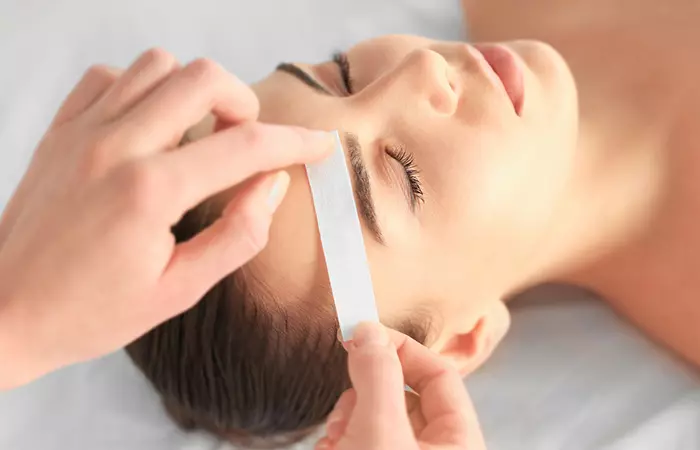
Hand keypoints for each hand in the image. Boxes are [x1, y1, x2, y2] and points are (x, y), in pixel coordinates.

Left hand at [0, 49, 330, 388]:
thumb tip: (272, 185)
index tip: (319, 144)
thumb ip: (238, 234)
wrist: (3, 312)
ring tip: (198, 134)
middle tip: (248, 142)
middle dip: (244, 104)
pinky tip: (149, 127)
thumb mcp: (180, 291)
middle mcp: (116, 147)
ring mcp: (82, 131)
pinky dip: (142, 89)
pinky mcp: (59, 129)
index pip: (245, 146)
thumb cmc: (91, 312)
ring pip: (157, 66)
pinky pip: (109, 76)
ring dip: (193, 92)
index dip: (295, 142)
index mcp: (150, 192)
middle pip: (203, 78)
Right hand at [316, 323, 485, 449]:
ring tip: (334, 437)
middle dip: (365, 392)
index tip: (363, 336)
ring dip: (346, 419)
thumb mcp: (379, 431)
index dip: (402, 349)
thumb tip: (369, 333)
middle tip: (345, 400)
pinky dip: (339, 440)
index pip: (440, 375)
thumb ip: (378, 377)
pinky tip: (329, 449)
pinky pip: (360, 441)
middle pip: (403, 396)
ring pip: (376, 419)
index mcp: (459, 443)